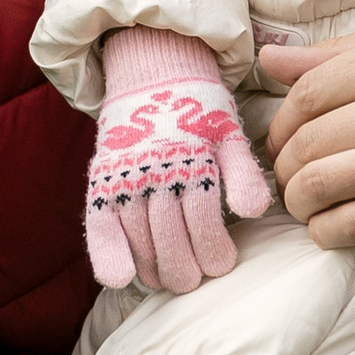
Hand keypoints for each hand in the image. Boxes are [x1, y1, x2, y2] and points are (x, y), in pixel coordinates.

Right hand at [87, 74, 272, 291]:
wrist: (154, 73)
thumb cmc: (199, 112)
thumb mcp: (229, 135)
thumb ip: (243, 173)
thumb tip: (254, 211)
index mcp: (192, 156)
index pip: (202, 216)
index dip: (212, 248)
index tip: (221, 266)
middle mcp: (156, 168)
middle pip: (169, 233)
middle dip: (184, 266)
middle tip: (194, 280)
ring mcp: (125, 175)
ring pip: (138, 235)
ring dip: (153, 266)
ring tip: (167, 280)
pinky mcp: (102, 180)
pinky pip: (100, 223)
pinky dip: (107, 253)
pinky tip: (119, 277)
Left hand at [258, 22, 354, 246]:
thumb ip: (348, 52)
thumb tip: (271, 62)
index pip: (306, 92)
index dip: (281, 119)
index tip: (283, 134)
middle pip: (306, 143)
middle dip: (284, 165)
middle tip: (288, 171)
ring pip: (321, 188)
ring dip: (301, 201)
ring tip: (307, 199)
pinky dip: (329, 231)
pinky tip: (334, 224)